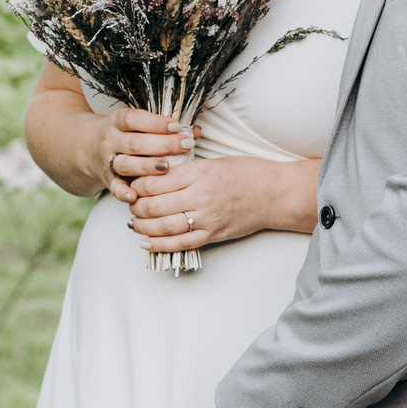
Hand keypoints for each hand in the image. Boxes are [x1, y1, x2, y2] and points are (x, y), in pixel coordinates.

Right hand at [97, 108, 193, 201]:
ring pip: (125, 164)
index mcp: (118, 122)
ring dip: (146, 166)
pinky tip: (135, 197)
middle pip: (134, 143)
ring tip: (166, 167)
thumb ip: (165, 128)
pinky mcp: (107, 180)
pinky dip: (123, 193)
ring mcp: (108, 161)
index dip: (156, 122)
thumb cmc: (125, 135)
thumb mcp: (138, 125)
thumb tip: (196, 130)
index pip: (135, 119)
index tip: (177, 126)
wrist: (88, 149)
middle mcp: (111, 140)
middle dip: (161, 144)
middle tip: (184, 145)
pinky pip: (114, 187)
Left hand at [127, 155, 299, 256]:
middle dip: (136, 207)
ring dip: (142, 226)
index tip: (133, 185)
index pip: (155, 181)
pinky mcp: (214, 234)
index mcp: (199, 173)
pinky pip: (181, 244)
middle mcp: (200, 196)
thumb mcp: (213, 162)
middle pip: (154, 205)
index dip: (137, 185)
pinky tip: (146, 242)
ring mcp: (207, 218)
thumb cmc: (246, 173)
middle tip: (131, 204)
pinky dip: (159, 245)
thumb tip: (157, 177)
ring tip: (134, 223)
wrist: (275, 193)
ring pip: (163, 226)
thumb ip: (186, 171)